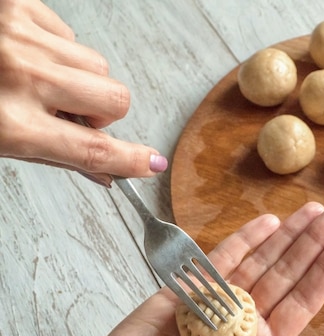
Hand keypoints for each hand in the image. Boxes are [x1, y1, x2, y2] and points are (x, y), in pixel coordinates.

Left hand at [0, 0, 167, 176]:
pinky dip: (56, 50)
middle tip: (73, 113)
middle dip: (104, 111)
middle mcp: (20, 76)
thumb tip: (103, 171)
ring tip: (40, 80)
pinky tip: (26, 54)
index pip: (95, 151)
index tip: (150, 162)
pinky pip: (69, 34)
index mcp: (11, 125)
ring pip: (97, 64)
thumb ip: (53, 155)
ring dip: (79, 79)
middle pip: (115, 98)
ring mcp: (20, 34)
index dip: (131, 159)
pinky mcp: (18, 5)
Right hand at [1, 202, 323, 335]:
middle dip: (313, 245)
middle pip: (285, 276)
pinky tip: (266, 224)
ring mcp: (214, 305)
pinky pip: (216, 262)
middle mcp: (241, 323)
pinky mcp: (183, 292)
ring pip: (258, 263)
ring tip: (312, 212)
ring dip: (285, 236)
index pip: (301, 305)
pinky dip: (241, 241)